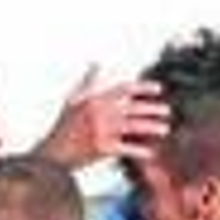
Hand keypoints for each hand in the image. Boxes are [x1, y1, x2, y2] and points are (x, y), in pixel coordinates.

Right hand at [38, 68, 169, 169]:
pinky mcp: (102, 149)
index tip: (158, 89)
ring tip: (164, 129)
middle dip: (152, 109)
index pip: (124, 89)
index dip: (143, 88)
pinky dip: (139, 151)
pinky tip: (150, 153)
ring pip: (132, 127)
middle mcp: (100, 113)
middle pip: (132, 108)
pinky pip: (125, 148)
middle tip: (167, 111)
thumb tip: (96, 64)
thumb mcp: (72, 100)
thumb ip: (87, 81)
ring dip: (151, 127)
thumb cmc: (62, 128)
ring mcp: (101, 131)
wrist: (52, 155)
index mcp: (95, 99)